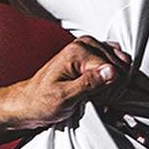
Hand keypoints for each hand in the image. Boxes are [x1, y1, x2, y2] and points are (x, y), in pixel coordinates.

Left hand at [0, 38, 130, 131]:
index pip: (113, 70)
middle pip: (119, 66)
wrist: (28, 103)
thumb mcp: (64, 98)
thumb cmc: (41, 102)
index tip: (99, 103)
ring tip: (98, 96)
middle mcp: (85, 45)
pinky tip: (102, 89)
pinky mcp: (91, 56)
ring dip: (113, 83)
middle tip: (97, 101)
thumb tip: (112, 72)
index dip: (110, 91)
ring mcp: (89, 49)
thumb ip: (89, 84)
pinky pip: (115, 63)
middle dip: (112, 87)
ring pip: (120, 65)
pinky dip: (113, 78)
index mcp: (78, 51)